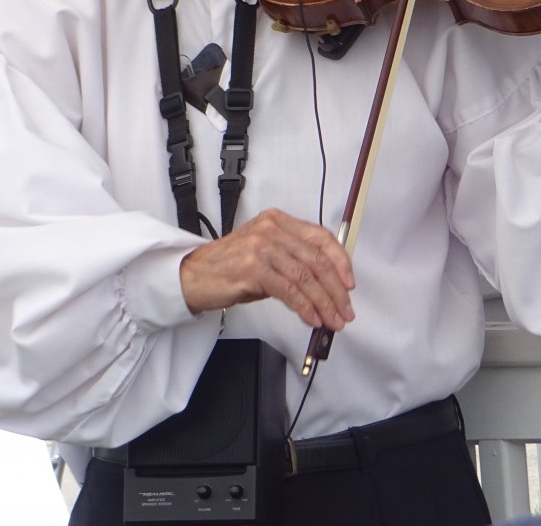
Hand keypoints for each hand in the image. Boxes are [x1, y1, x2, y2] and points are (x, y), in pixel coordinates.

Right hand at [179, 209, 355, 331]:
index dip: (340, 261)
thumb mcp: (266, 254)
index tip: (349, 284)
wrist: (192, 276)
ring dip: (324, 303)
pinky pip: (289, 290)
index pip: (320, 237)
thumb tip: (328, 284)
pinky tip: (312, 318)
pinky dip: (305, 307)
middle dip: (336, 290)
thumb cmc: (229, 267)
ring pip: (306, 278)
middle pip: (317, 260)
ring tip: (332, 320)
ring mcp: (262, 247)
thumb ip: (294, 259)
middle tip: (345, 310)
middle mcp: (271, 229)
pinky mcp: (253, 269)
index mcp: (278, 221)